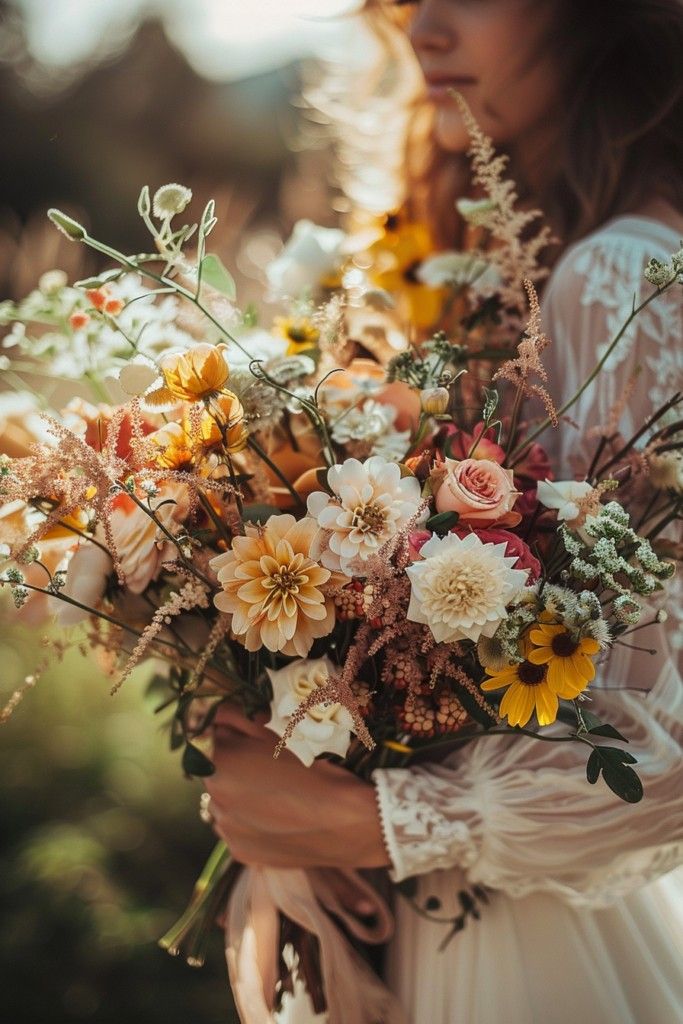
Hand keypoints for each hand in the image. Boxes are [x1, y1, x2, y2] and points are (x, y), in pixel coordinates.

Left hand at [204, 707, 389, 870]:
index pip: (210, 735)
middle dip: (235, 760)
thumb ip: (239, 718)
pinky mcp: (240, 850)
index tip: (254, 731)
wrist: (346, 822)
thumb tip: (222, 713)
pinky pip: (237, 826)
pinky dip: (250, 818)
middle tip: (270, 761)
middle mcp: (213, 797)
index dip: (234, 730)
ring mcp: (225, 828)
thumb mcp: (278, 732)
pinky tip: (278, 814)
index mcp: (220, 762)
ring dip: (240, 790)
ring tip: (276, 790)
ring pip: (225, 798)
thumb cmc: (316, 769)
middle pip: (216, 768)